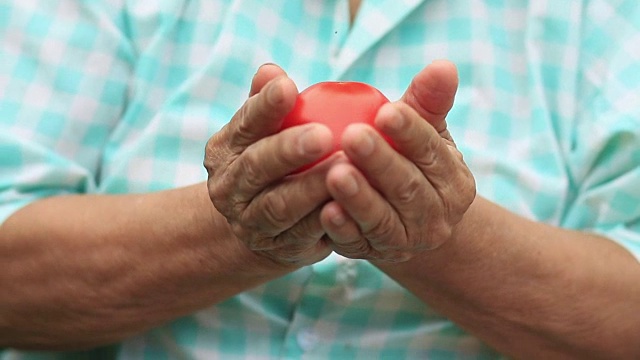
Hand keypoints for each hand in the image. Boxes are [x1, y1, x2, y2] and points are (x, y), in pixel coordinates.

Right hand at [204, 64, 336, 265]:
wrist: (261, 225)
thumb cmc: (271, 161)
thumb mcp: (263, 133)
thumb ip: (267, 104)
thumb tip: (270, 70)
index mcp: (225, 151)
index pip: (243, 124)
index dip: (263, 106)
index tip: (288, 85)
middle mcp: (229, 188)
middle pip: (256, 168)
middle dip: (288, 150)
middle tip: (323, 134)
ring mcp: (250, 223)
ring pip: (280, 206)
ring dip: (312, 187)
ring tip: (345, 166)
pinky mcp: (278, 249)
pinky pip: (304, 235)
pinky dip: (326, 220)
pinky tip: (351, 202)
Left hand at [319, 61, 475, 261]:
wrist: (408, 219)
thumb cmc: (411, 161)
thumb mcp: (426, 133)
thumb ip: (428, 103)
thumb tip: (444, 65)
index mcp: (453, 181)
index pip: (432, 152)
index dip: (411, 131)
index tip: (385, 112)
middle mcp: (436, 216)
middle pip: (407, 187)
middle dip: (380, 162)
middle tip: (353, 137)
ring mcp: (406, 241)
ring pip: (382, 219)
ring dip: (358, 197)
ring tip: (335, 174)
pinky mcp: (375, 254)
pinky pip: (357, 243)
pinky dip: (342, 228)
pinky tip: (324, 212)